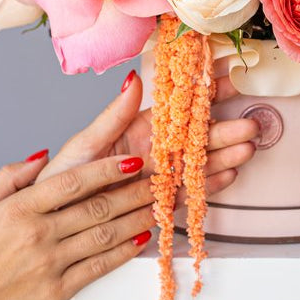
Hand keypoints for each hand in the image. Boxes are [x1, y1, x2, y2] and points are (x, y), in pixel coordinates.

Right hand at [0, 154, 159, 299]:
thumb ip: (10, 176)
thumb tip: (43, 155)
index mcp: (18, 209)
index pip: (72, 181)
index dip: (107, 169)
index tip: (133, 161)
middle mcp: (36, 234)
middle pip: (97, 207)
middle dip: (134, 191)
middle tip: (160, 180)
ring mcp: (48, 264)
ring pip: (105, 235)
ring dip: (137, 219)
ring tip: (159, 205)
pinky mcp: (57, 291)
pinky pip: (100, 266)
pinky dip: (125, 252)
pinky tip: (142, 239)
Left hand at [37, 68, 257, 191]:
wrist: (50, 222)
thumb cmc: (61, 181)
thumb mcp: (85, 145)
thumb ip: (114, 115)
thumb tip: (133, 79)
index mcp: (137, 128)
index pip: (177, 105)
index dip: (203, 91)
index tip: (229, 76)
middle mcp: (153, 149)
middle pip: (195, 136)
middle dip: (224, 130)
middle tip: (249, 124)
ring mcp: (159, 177)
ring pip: (198, 163)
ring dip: (223, 156)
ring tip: (248, 149)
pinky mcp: (159, 204)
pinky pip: (188, 193)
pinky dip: (209, 186)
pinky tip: (230, 176)